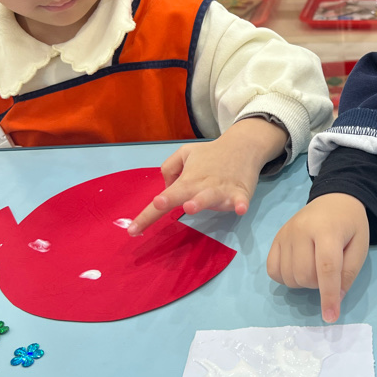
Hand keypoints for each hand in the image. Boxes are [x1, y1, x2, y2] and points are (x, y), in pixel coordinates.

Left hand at [128, 118, 287, 234]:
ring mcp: (222, 190)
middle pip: (185, 195)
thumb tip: (167, 190)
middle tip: (159, 204)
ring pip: (210, 197)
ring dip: (201, 202)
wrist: (243, 146)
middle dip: (172, 200)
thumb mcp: (185, 153)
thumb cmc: (211, 154)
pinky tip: (240, 208)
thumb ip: (170, 168)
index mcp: (187, 180)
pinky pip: (241, 200)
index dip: (148, 215)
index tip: (133, 229)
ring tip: (191, 205)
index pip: (165, 198)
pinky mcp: (241, 192)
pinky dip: (240, 204)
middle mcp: (201, 186)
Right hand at [266, 193, 369, 323]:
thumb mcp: (360, 246)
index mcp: (327, 230)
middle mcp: (301, 230)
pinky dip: (285, 277)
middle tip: (329, 272)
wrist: (334, 199)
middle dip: (318, 285)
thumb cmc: (350, 225)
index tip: (330, 317)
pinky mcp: (276, 238)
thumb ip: (349, 273)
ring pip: (288, 276)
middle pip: (304, 275)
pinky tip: (297, 268)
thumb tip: (334, 299)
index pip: (326, 268)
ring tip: (315, 267)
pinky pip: (272, 270)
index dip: (328, 295)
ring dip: (303, 282)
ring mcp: (285, 233)